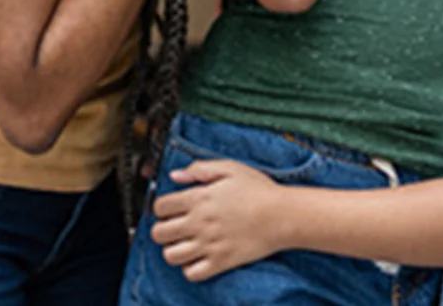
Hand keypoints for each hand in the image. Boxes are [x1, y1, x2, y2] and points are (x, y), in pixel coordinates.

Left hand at [151, 160, 285, 281]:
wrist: (283, 215)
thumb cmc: (260, 190)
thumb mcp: (231, 169)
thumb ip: (200, 169)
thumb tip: (176, 175)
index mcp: (199, 198)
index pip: (160, 207)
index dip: (163, 207)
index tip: (171, 209)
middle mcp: (199, 223)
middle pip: (159, 233)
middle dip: (163, 229)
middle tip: (175, 227)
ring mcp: (209, 244)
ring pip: (170, 255)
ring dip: (174, 250)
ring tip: (185, 244)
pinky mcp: (220, 262)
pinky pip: (192, 273)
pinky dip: (190, 268)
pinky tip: (198, 257)